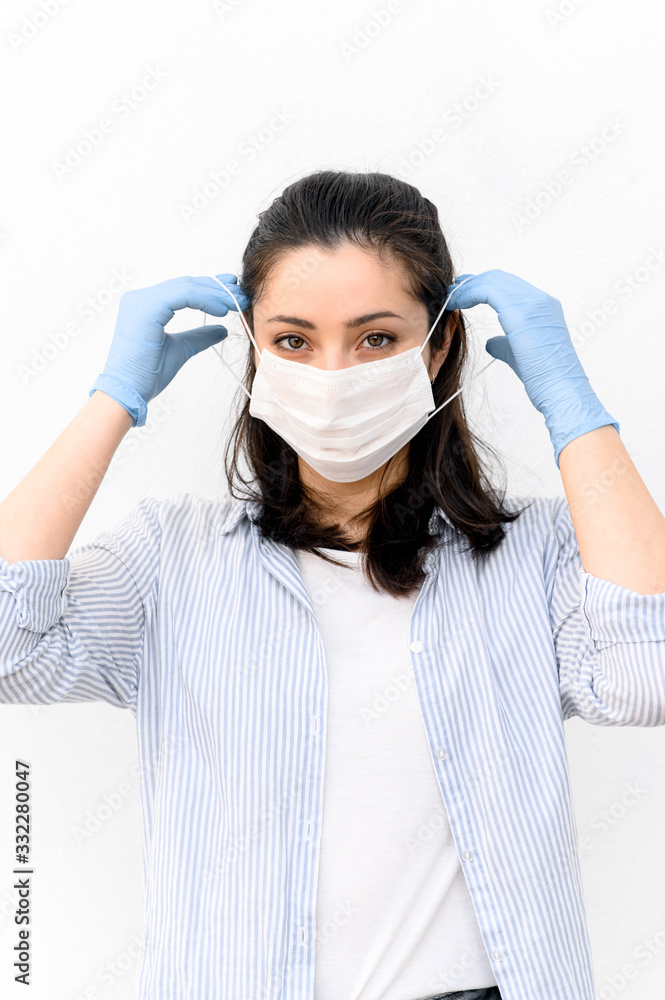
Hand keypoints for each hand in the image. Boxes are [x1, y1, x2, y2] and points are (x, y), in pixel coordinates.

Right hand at [88, 273, 249, 426]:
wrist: (128, 391)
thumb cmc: (146, 375)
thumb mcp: (181, 350)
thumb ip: (199, 337)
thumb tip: (222, 330)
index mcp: (145, 305)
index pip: (182, 289)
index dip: (210, 288)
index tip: (232, 294)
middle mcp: (140, 298)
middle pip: (186, 284)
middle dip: (216, 288)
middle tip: (241, 294)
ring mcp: (141, 301)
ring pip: (187, 287)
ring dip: (215, 293)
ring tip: (237, 302)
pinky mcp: (147, 308)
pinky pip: (183, 296)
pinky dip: (205, 300)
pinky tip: (222, 310)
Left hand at [445, 269, 618, 466]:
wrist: (560, 389)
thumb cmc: (543, 378)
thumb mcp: (520, 354)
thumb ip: (505, 343)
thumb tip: (490, 342)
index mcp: (544, 307)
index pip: (510, 286)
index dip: (485, 285)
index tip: (465, 292)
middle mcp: (541, 300)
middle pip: (501, 278)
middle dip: (474, 281)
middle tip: (453, 290)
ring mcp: (533, 303)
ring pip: (493, 281)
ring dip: (468, 287)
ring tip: (450, 297)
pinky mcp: (521, 312)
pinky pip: (487, 291)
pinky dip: (468, 294)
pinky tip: (456, 303)